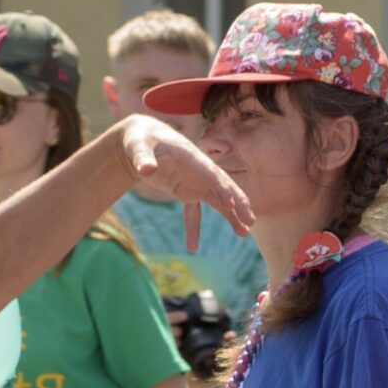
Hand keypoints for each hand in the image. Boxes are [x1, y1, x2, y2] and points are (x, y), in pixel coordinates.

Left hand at [112, 114, 255, 250]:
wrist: (141, 141)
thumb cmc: (140, 140)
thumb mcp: (138, 146)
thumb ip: (143, 159)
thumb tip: (147, 170)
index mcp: (191, 157)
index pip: (210, 173)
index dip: (221, 188)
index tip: (230, 204)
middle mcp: (199, 170)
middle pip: (223, 187)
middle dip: (238, 203)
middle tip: (250, 220)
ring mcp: (194, 182)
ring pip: (217, 201)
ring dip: (231, 216)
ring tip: (244, 233)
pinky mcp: (186, 192)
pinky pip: (194, 213)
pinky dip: (194, 228)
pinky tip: (192, 247)